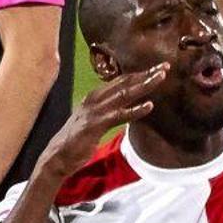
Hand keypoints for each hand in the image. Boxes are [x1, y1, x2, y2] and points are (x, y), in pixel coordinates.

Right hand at [37, 64, 168, 179]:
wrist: (57, 157)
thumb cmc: (77, 140)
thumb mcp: (94, 119)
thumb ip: (108, 109)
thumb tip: (125, 105)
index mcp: (95, 96)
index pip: (121, 80)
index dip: (140, 73)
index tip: (158, 68)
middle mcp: (95, 98)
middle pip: (125, 82)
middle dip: (146, 73)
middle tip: (165, 66)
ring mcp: (95, 110)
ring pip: (125, 94)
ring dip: (145, 85)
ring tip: (161, 78)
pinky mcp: (96, 124)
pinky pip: (120, 115)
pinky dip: (135, 110)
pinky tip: (149, 106)